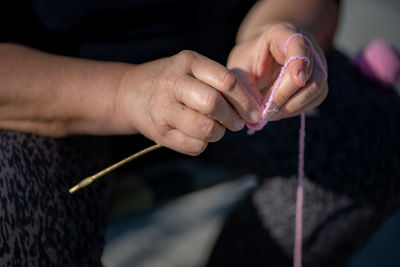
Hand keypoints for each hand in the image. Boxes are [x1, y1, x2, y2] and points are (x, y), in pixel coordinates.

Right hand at [115, 50, 260, 154]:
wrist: (130, 93)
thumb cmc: (172, 81)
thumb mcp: (192, 69)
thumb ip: (219, 82)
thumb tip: (252, 109)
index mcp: (188, 62)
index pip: (226, 81)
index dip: (246, 101)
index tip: (255, 113)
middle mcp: (173, 82)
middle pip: (214, 104)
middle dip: (232, 118)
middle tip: (237, 123)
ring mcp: (163, 109)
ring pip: (206, 129)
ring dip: (219, 133)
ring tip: (216, 128)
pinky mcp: (160, 133)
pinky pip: (195, 146)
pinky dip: (203, 144)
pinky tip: (198, 135)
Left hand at [227, 23, 327, 120]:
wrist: (260, 58)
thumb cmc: (249, 60)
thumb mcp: (239, 69)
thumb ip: (244, 87)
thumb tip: (257, 112)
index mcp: (283, 34)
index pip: (299, 44)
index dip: (300, 63)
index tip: (297, 80)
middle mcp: (307, 45)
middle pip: (310, 73)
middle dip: (287, 96)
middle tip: (267, 110)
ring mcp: (316, 62)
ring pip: (317, 88)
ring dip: (293, 105)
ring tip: (271, 113)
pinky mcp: (318, 79)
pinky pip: (316, 97)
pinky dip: (298, 108)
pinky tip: (281, 110)